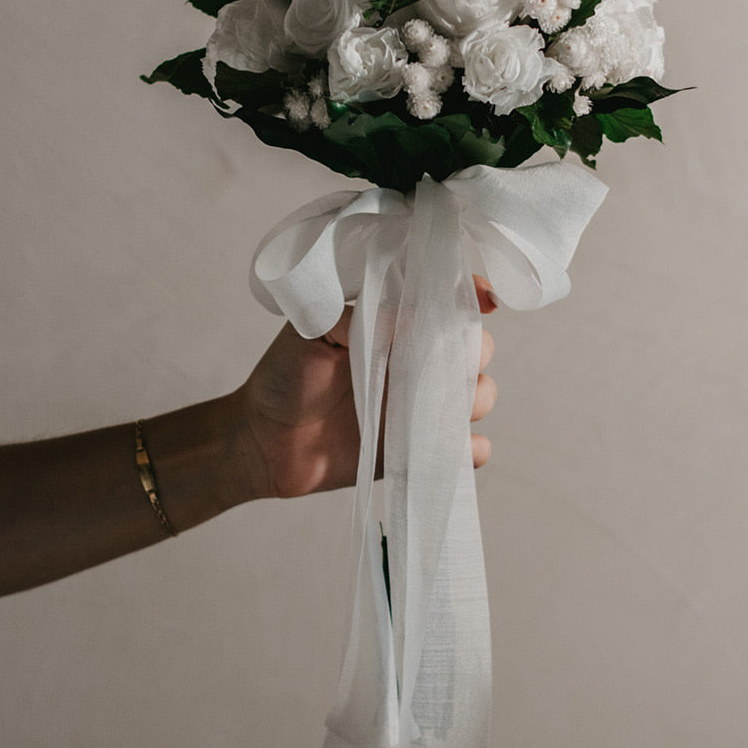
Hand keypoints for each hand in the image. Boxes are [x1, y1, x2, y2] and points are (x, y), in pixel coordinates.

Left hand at [232, 277, 498, 500]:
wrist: (260, 442)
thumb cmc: (283, 378)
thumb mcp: (314, 332)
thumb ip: (362, 319)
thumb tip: (414, 317)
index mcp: (394, 326)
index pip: (445, 302)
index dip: (472, 296)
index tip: (486, 300)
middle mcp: (414, 362)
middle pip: (475, 350)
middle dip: (473, 355)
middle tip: (444, 367)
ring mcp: (419, 407)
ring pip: (480, 396)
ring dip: (474, 400)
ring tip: (439, 409)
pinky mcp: (416, 449)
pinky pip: (465, 451)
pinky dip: (471, 449)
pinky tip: (452, 447)